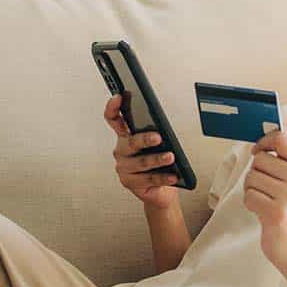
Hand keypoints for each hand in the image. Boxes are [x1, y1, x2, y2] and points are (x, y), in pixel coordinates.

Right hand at [104, 93, 180, 210]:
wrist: (159, 190)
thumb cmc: (157, 163)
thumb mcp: (156, 145)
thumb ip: (155, 134)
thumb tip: (164, 130)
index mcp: (125, 136)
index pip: (113, 119)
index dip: (113, 108)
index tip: (118, 97)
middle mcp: (122, 151)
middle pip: (130, 142)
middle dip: (144, 139)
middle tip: (157, 137)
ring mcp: (124, 168)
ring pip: (141, 163)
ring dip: (157, 159)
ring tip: (170, 157)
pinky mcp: (130, 183)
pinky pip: (148, 179)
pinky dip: (163, 177)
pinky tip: (173, 175)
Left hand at [245, 128, 286, 272]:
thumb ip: (285, 161)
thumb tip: (261, 143)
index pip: (281, 139)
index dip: (264, 142)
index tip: (258, 151)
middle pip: (260, 159)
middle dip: (256, 173)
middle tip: (267, 189)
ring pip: (251, 177)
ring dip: (252, 189)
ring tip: (266, 201)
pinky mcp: (277, 212)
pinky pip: (248, 195)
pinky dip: (250, 204)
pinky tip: (263, 212)